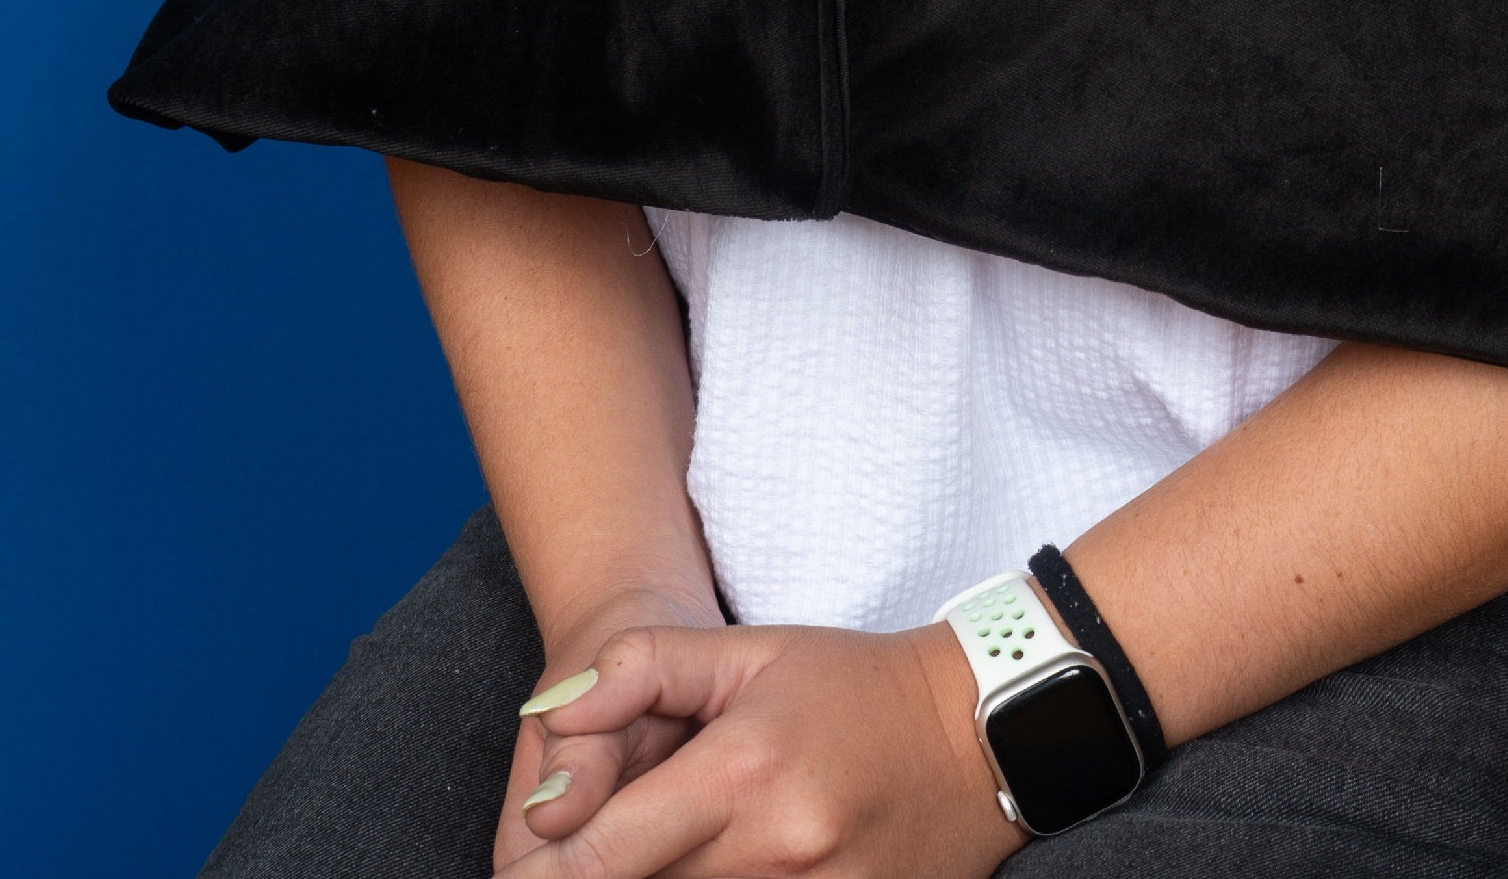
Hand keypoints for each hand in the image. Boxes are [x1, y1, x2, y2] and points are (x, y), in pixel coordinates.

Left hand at [500, 615, 1020, 878]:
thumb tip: (550, 715)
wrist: (980, 732)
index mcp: (741, 771)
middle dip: (593, 877)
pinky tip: (718, 868)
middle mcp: (774, 851)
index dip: (544, 866)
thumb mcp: (749, 650)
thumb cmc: (853, 684)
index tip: (526, 858)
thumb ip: (642, 670)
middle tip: (581, 854)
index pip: (600, 856)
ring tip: (653, 850)